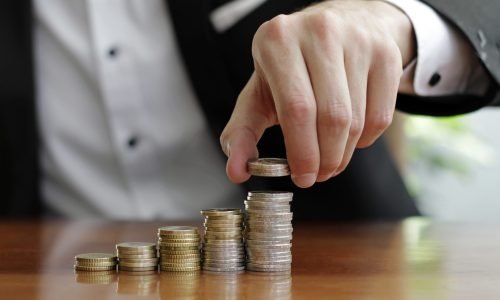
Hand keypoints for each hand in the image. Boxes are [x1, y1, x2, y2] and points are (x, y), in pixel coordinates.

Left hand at [220, 0, 415, 187]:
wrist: (339, 26)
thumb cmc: (293, 67)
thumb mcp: (259, 92)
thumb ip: (242, 132)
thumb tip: (236, 172)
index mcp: (278, 41)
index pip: (297, 109)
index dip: (302, 152)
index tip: (302, 177)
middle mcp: (319, 33)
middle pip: (332, 117)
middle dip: (326, 159)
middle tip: (319, 175)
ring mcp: (358, 40)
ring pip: (357, 120)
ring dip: (344, 154)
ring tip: (331, 158)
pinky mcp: (386, 53)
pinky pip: (381, 116)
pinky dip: (365, 140)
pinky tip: (351, 137)